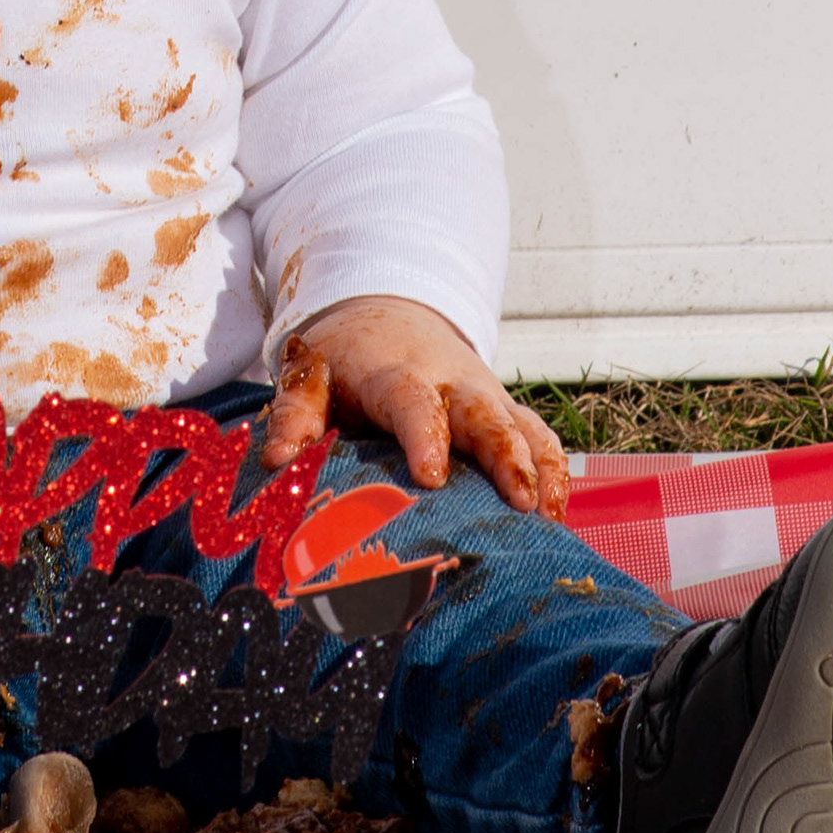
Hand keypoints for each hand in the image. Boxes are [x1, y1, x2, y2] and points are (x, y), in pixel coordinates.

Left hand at [260, 297, 577, 517]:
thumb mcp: (311, 376)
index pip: (414, 401)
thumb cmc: (345, 361)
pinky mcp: (506, 411)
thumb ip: (295, 415)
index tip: (431, 477)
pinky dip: (554, 471)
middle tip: (521, 503)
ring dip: (539, 467)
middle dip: (506, 457)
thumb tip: (277, 463)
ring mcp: (486, 397)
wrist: (388, 315)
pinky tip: (555, 516)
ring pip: (522, 425)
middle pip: (486, 414)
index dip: (425, 436)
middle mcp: (452, 383)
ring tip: (547, 517)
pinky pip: (540, 436)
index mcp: (397, 374)